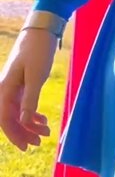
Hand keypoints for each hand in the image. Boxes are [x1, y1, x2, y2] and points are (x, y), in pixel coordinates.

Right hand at [0, 29, 55, 151]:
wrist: (42, 29)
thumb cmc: (38, 50)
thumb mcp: (36, 76)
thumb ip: (29, 99)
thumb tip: (23, 121)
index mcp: (5, 88)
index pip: (5, 119)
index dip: (15, 135)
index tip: (27, 147)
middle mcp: (5, 89)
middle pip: (10, 118)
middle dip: (24, 132)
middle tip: (40, 142)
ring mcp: (14, 86)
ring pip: (18, 112)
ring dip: (30, 124)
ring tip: (46, 132)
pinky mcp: (22, 82)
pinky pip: (23, 104)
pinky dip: (32, 113)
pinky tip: (42, 120)